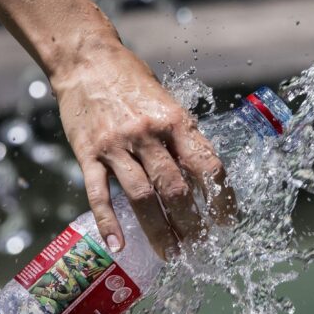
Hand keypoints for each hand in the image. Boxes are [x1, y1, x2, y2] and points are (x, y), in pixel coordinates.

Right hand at [51, 40, 236, 258]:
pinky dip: (109, 222)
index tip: (226, 220)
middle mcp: (148, 134)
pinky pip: (99, 194)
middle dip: (192, 223)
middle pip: (176, 188)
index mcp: (175, 121)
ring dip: (159, 231)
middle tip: (200, 245)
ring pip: (142, 197)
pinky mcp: (88, 153)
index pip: (207, 166)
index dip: (222, 197)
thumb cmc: (132, 81)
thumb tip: (204, 175)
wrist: (86, 59)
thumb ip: (182, 137)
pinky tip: (119, 245)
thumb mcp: (167, 103)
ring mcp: (116, 145)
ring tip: (172, 254)